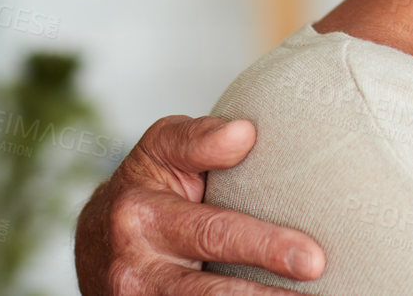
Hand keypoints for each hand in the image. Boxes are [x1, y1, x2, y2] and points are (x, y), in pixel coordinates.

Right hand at [75, 115, 324, 294]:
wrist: (95, 244)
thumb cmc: (146, 185)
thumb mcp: (159, 150)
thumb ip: (198, 138)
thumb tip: (244, 133)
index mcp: (142, 215)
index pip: (215, 233)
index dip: (266, 247)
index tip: (315, 259)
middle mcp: (137, 268)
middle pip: (211, 293)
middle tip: (317, 285)